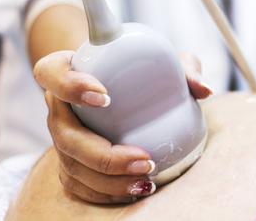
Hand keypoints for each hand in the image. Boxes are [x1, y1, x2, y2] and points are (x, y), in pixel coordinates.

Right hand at [33, 50, 212, 203]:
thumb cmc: (144, 72)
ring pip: (72, 165)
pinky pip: (79, 185)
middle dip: (103, 154)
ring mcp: (63, 139)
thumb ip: (184, 68)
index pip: (51, 73)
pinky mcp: (71, 164)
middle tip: (144, 158)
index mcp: (69, 70)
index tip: (105, 96)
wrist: (129, 95)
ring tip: (146, 179)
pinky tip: (136, 189)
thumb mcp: (166, 62)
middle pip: (64, 134)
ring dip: (108, 180)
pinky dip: (106, 193)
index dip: (70, 85)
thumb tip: (204, 89)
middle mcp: (60, 107)